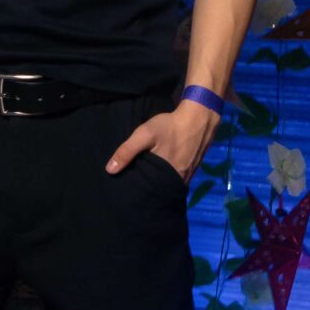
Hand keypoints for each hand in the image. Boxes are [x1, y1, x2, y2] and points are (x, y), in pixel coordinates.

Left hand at [104, 100, 218, 184]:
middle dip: (148, 190)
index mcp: (166, 176)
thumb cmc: (170, 126)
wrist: (199, 117)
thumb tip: (110, 170)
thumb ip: (127, 151)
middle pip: (159, 190)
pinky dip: (169, 178)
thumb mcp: (145, 134)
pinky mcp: (193, 169)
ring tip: (146, 181)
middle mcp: (179, 180)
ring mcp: (189, 176)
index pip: (148, 192)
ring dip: (159, 185)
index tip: (127, 192)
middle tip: (135, 187)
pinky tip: (161, 172)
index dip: (138, 192)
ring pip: (169, 185)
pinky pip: (178, 179)